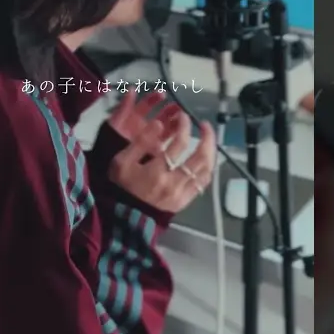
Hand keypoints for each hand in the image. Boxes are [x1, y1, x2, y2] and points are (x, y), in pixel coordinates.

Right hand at [106, 91, 216, 213]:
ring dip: (211, 153)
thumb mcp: (122, 162)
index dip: (185, 126)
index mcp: (157, 171)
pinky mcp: (184, 202)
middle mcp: (174, 183)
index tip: (184, 116)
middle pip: (201, 158)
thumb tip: (159, 123)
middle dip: (207, 138)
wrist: (124, 217)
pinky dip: (207, 169)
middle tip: (205, 125)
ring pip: (206, 171)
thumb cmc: (122, 187)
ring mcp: (182, 194)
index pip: (180, 143)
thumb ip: (140, 142)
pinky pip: (203, 183)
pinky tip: (205, 160)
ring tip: (208, 140)